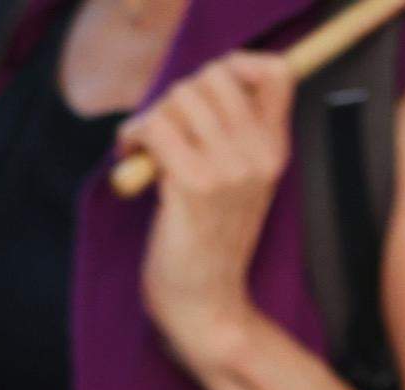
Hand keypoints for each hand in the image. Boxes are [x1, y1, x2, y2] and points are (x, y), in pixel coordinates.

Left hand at [127, 51, 296, 375]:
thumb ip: (233, 134)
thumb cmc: (211, 245)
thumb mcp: (239, 184)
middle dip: (176, 96)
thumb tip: (198, 85)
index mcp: (274, 151)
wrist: (207, 308)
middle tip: (164, 131)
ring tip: (146, 148)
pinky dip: (134, 136)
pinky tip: (130, 157)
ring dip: (152, 117)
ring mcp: (229, 170)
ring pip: (179, 96)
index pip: (274, 72)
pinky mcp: (193, 186)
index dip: (236, 67)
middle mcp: (258, 155)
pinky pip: (155, 127)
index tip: (205, 95)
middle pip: (212, 75)